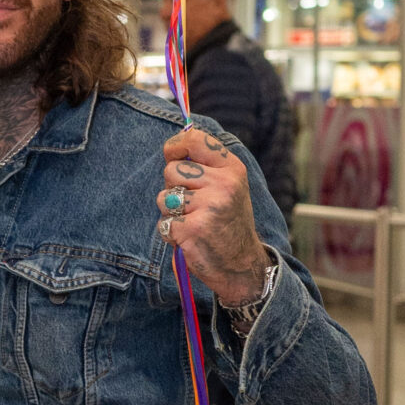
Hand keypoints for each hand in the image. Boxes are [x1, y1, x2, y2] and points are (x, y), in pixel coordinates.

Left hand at [156, 126, 268, 305]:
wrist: (241, 264)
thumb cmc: (227, 222)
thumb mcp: (227, 186)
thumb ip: (204, 166)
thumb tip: (171, 147)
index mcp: (232, 168)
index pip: (194, 139)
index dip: (174, 146)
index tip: (172, 155)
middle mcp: (224, 184)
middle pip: (171, 170)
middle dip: (173, 188)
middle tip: (193, 205)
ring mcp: (210, 206)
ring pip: (164, 197)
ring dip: (171, 212)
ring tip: (193, 221)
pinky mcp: (194, 228)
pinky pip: (164, 222)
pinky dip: (171, 233)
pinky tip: (190, 237)